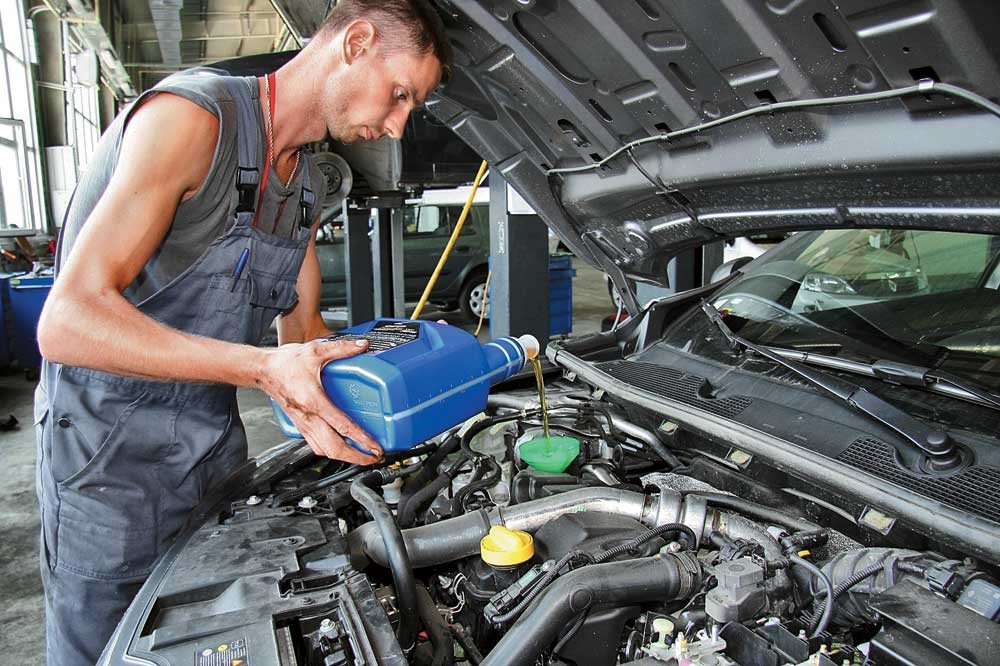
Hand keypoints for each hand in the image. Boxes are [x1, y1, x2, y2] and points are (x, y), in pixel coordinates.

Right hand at [261, 338, 383, 464]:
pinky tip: (341, 448)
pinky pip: (316, 445)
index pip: (342, 427)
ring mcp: (303, 424)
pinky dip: (331, 451)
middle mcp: (308, 418)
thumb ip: (341, 348)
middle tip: (374, 458)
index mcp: (314, 402)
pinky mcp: (300, 425)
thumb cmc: (284, 364)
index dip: (362, 440)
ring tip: (361, 456)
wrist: (262, 370)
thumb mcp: (315, 351)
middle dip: (356, 457)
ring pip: (324, 450)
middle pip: (334, 448)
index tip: (375, 447)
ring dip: (344, 458)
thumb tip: (361, 346)